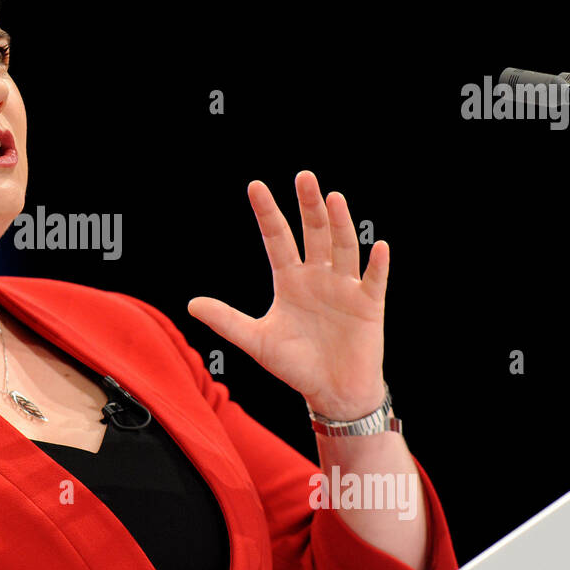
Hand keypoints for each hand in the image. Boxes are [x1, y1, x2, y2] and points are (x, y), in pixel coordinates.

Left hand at [187, 171, 388, 420]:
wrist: (331, 393)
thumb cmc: (296, 365)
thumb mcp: (256, 341)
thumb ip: (226, 321)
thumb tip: (190, 304)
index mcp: (290, 280)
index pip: (277, 238)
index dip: (267, 213)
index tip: (255, 186)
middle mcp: (318, 277)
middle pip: (313, 233)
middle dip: (308, 206)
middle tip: (303, 176)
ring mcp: (345, 289)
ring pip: (343, 248)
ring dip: (340, 224)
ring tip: (334, 198)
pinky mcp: (369, 306)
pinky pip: (374, 281)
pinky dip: (376, 265)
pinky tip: (379, 246)